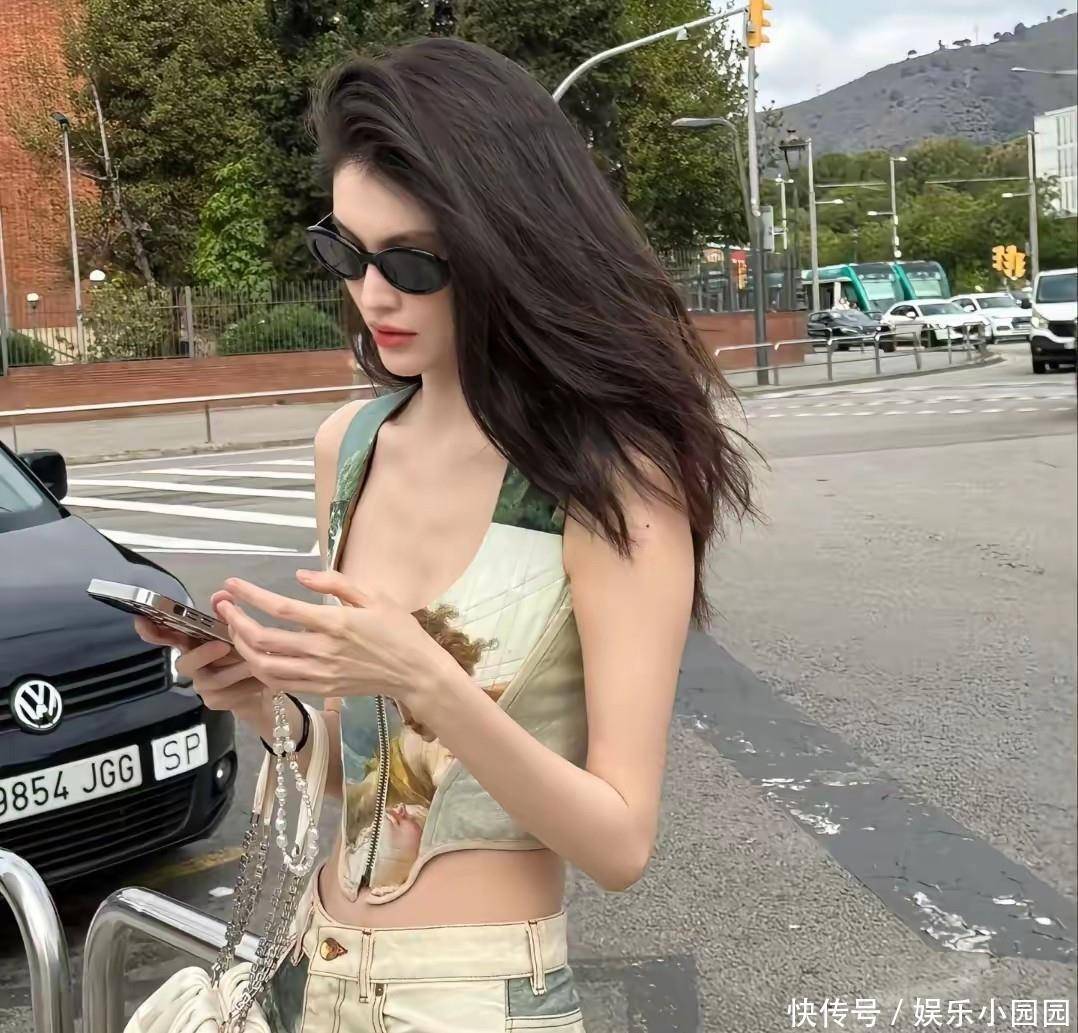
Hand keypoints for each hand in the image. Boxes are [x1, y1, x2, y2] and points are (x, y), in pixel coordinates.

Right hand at [133, 600, 268, 722]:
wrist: (266, 688)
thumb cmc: (247, 654)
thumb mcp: (241, 632)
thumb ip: (228, 614)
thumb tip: (221, 595)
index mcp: (193, 643)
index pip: (166, 636)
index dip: (151, 630)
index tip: (141, 620)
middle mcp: (193, 665)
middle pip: (184, 663)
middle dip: (203, 654)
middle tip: (223, 645)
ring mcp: (202, 685)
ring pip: (213, 679)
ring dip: (237, 669)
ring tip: (256, 663)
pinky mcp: (216, 702)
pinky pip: (229, 695)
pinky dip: (248, 685)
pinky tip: (263, 680)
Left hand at [214, 572, 453, 708]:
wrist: (415, 673)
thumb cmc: (399, 631)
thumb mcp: (375, 596)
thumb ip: (336, 582)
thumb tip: (300, 575)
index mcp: (335, 622)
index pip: (281, 608)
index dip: (251, 596)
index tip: (232, 584)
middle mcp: (322, 650)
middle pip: (262, 639)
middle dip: (235, 621)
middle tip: (224, 606)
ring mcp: (319, 674)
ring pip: (264, 666)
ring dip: (242, 647)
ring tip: (235, 630)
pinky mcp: (320, 689)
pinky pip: (278, 682)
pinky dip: (259, 668)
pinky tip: (255, 654)